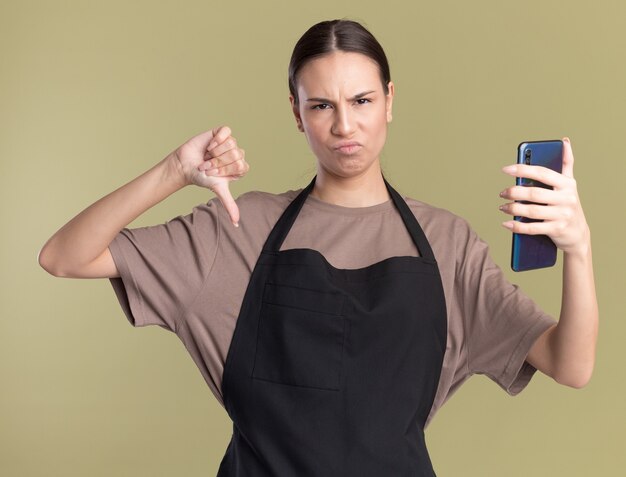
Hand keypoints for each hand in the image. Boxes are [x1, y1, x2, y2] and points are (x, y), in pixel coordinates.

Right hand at [170, 126, 248, 225]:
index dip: (224, 170)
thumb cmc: (202, 177)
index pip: (240, 165)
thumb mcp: (218, 189)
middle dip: (218, 162)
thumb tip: (236, 224)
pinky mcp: (222, 133)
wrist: (185, 165)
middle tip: (208, 165)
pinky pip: (226, 132)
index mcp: (240, 168)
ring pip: (231, 144)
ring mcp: (230, 143)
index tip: (213, 173)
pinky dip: (217, 139)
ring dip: (215, 152)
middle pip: (235, 155)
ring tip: (207, 156)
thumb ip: (229, 204)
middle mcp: (237, 155)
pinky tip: (210, 145)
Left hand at [498, 137, 589, 255]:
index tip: (505, 169)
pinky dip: (517, 226)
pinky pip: (533, 228)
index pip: (542, 173)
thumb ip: (566, 163)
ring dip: (513, 209)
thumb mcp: (570, 184)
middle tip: (502, 193)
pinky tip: (506, 223)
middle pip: (534, 193)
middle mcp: (566, 198)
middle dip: (514, 192)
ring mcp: (562, 215)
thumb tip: (564, 141)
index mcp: (567, 184)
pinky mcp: (557, 230)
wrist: (578, 234)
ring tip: (502, 207)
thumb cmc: (568, 205)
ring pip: (531, 211)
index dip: (523, 169)